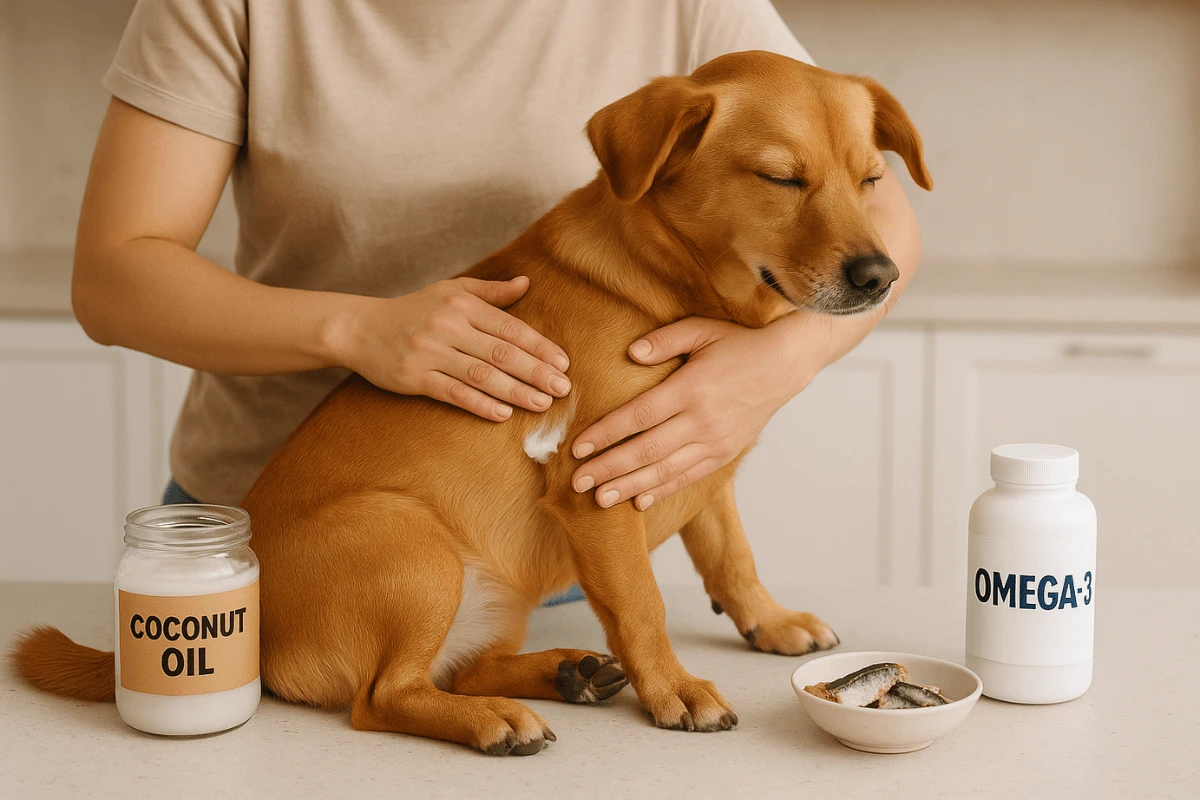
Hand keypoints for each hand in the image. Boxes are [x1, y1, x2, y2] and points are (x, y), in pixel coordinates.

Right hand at [340, 276, 570, 420]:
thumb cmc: (413, 310)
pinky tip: (503, 414)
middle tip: (563, 388)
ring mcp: (430, 352)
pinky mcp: (414, 377)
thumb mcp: (450, 290)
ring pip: (481, 375)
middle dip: (536, 371)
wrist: (359, 328)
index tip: (563, 363)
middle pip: (501, 352)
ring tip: (542, 403)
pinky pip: (453, 392)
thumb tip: (526, 283)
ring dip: (515, 391)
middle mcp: (447, 325)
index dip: (539, 346)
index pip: (509, 327)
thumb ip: (490, 291)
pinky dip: (480, 404)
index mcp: (461, 303)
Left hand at [569, 316, 815, 508]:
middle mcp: (701, 420)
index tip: (577, 447)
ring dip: (629, 486)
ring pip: (664, 470)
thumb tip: (631, 353)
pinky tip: (638, 501)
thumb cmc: (737, 345)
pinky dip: (662, 491)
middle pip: (645, 450)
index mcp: (690, 388)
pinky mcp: (724, 454)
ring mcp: (714, 441)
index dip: (605, 433)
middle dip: (608, 468)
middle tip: (576, 482)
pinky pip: (688, 477)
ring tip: (600, 499)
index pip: (638, 415)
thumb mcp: (701, 329)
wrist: (784, 366)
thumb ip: (664, 340)